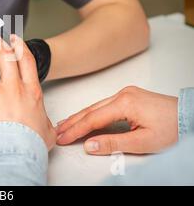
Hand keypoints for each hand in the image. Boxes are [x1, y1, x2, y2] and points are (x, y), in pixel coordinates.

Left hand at [0, 34, 56, 149]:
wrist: (17, 152)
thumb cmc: (31, 143)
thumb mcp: (47, 130)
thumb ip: (45, 123)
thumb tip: (45, 126)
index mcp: (30, 91)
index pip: (26, 60)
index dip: (19, 46)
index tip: (14, 39)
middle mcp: (13, 88)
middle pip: (4, 55)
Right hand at [57, 86, 177, 154]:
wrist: (189, 117)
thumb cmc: (173, 128)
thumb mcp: (142, 142)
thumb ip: (112, 143)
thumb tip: (89, 145)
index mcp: (125, 103)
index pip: (92, 118)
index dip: (76, 130)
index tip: (63, 138)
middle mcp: (122, 94)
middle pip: (90, 110)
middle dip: (72, 122)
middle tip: (57, 132)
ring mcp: (125, 93)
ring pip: (95, 106)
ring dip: (79, 117)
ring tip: (64, 125)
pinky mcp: (128, 96)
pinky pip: (103, 105)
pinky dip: (91, 113)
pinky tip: (83, 117)